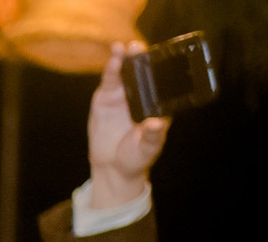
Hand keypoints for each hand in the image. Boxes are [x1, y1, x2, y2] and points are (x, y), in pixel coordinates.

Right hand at [88, 41, 169, 207]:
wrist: (112, 168)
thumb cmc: (136, 158)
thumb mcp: (147, 148)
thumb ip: (153, 136)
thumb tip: (157, 124)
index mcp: (158, 102)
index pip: (162, 79)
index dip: (161, 66)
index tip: (161, 57)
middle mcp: (142, 94)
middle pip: (144, 70)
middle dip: (142, 56)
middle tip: (139, 47)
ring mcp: (123, 95)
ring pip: (126, 72)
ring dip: (125, 58)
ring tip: (124, 47)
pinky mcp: (106, 99)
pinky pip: (110, 82)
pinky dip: (111, 70)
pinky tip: (113, 61)